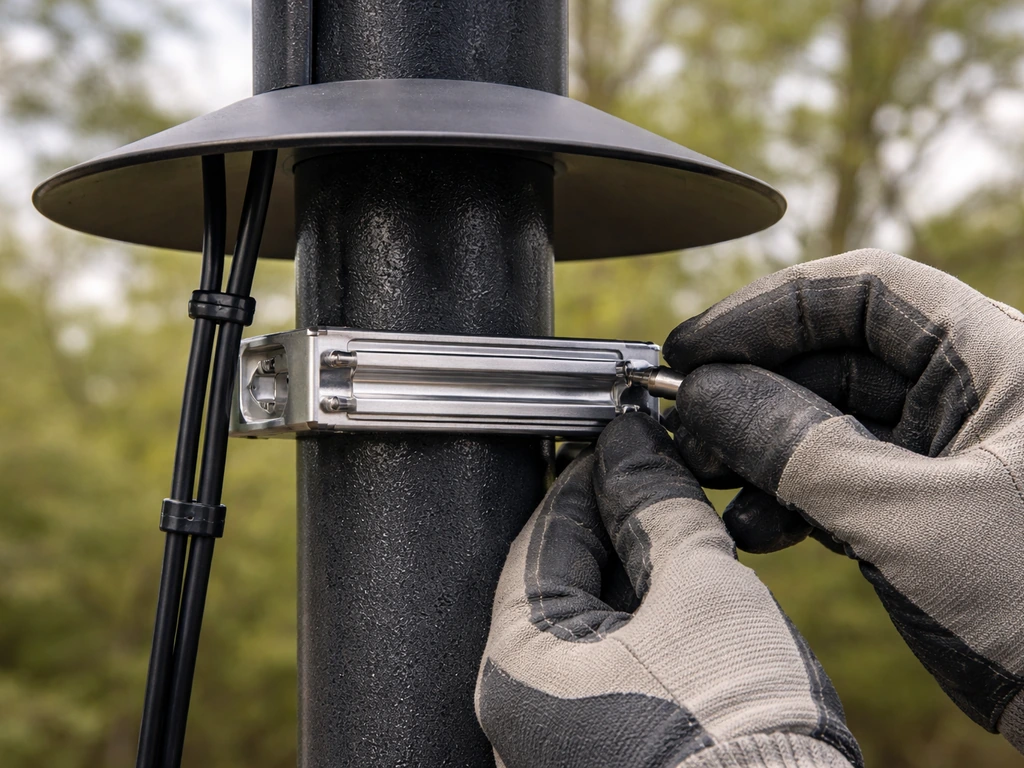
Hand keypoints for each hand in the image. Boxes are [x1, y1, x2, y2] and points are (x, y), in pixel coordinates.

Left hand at [475, 413, 861, 767]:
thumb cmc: (737, 732)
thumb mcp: (701, 594)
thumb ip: (658, 511)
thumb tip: (632, 448)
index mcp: (518, 670)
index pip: (540, 542)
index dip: (584, 481)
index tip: (621, 444)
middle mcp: (526, 711)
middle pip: (564, 583)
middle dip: (614, 524)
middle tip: (659, 475)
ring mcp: (565, 736)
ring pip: (594, 623)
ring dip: (636, 570)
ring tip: (683, 523)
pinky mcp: (609, 750)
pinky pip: (615, 664)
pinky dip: (647, 620)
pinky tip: (687, 588)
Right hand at [664, 249, 1023, 751]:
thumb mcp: (905, 519)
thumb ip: (797, 448)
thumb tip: (703, 393)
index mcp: (998, 362)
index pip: (865, 292)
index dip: (767, 311)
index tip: (693, 350)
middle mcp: (972, 395)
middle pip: (834, 358)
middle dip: (749, 392)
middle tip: (684, 427)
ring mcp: (947, 455)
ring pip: (828, 423)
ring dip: (758, 451)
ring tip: (705, 480)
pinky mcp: (926, 509)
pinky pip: (840, 480)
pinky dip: (789, 498)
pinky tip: (753, 528)